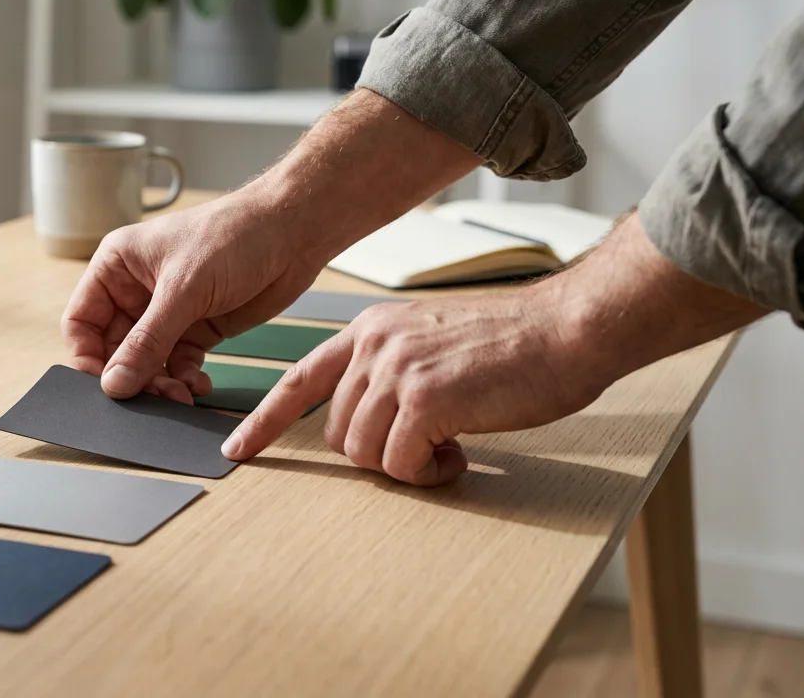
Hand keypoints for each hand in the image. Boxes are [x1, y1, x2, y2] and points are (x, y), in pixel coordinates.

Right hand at [61, 187, 328, 402]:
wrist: (293, 231)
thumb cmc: (234, 236)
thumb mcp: (184, 290)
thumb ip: (146, 341)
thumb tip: (114, 384)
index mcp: (117, 266)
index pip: (81, 321)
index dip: (86, 357)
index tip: (103, 388)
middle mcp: (136, 290)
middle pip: (114, 349)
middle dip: (131, 376)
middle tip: (151, 398)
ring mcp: (168, 311)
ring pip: (146, 362)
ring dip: (160, 384)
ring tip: (181, 395)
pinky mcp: (198, 328)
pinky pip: (178, 365)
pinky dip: (185, 379)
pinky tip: (199, 385)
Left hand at [220, 289, 609, 485]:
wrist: (565, 330)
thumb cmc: (512, 345)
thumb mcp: (431, 344)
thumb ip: (392, 376)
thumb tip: (374, 428)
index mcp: (369, 331)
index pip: (300, 380)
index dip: (264, 419)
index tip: (237, 449)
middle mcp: (373, 346)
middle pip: (336, 433)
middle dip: (378, 452)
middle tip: (430, 442)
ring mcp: (396, 370)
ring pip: (364, 454)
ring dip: (406, 465)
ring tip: (450, 445)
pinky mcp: (425, 399)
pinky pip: (400, 464)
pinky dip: (429, 472)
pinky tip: (462, 453)